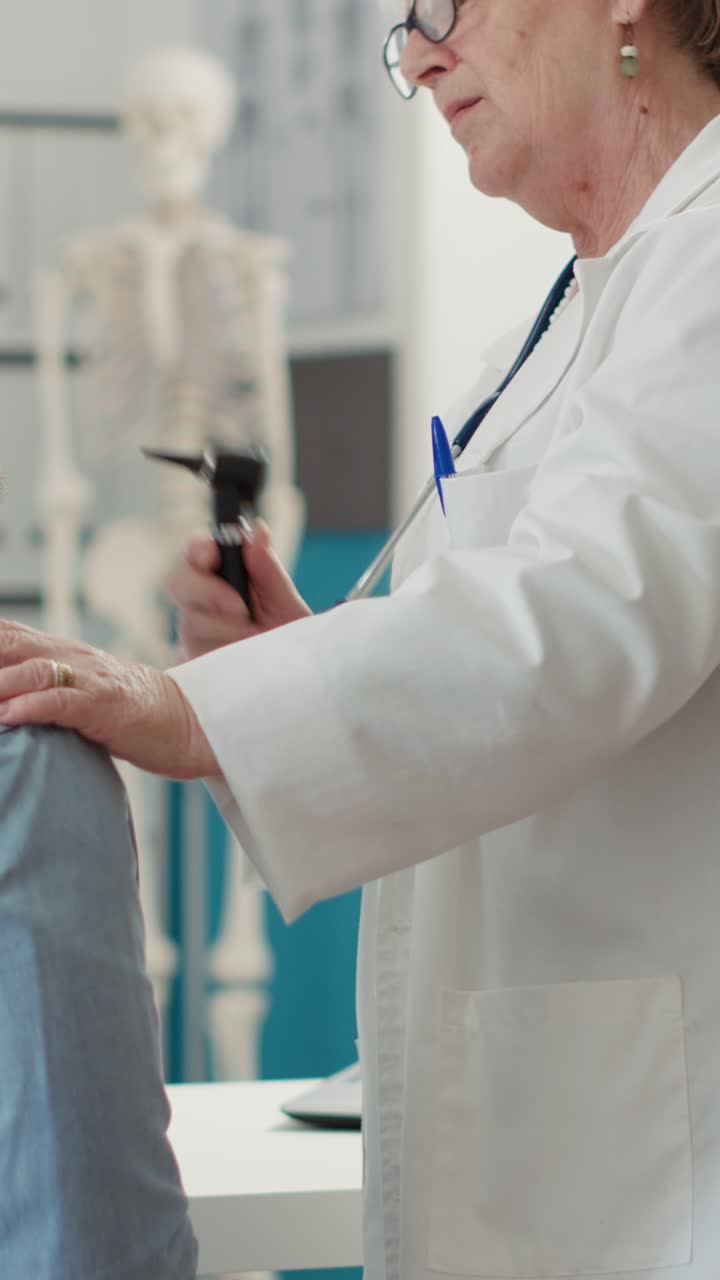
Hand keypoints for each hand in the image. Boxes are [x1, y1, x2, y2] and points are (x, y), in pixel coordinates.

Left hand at [0, 619, 219, 778]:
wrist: (188, 720)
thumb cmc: (126, 712)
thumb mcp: (75, 691)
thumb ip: (38, 686)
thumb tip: (4, 700)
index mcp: (58, 651)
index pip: (4, 633)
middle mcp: (69, 656)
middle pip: (7, 643)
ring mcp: (89, 678)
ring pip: (30, 669)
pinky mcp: (106, 705)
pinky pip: (64, 700)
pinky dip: (31, 706)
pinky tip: (8, 717)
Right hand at [166, 520, 311, 660]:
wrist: (292, 684)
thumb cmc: (288, 639)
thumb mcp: (285, 605)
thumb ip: (269, 569)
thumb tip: (258, 531)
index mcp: (222, 576)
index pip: (196, 550)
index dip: (199, 548)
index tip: (213, 555)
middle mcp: (200, 602)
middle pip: (178, 582)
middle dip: (208, 592)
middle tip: (239, 608)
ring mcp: (192, 634)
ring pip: (189, 623)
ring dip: (225, 631)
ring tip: (253, 640)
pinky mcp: (190, 664)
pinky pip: (193, 656)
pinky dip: (221, 656)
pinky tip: (240, 659)